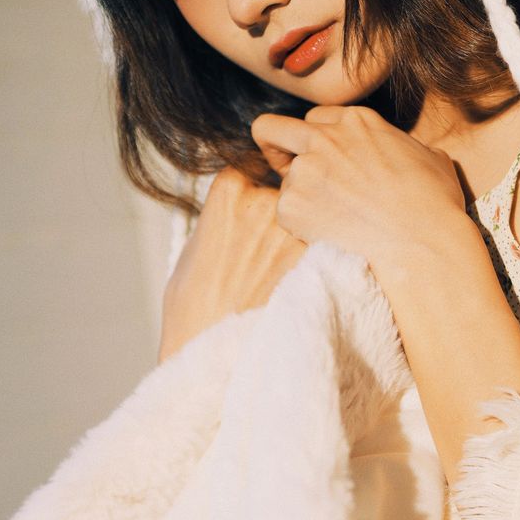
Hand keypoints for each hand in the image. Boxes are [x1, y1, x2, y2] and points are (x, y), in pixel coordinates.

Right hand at [158, 166, 306, 362]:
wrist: (213, 354)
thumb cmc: (195, 308)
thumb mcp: (195, 248)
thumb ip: (222, 217)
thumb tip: (238, 207)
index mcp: (229, 191)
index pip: (253, 164)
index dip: (258, 183)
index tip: (259, 202)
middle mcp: (265, 201)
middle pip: (288, 186)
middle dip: (286, 206)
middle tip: (274, 239)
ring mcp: (295, 229)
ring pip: (311, 215)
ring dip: (306, 232)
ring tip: (284, 267)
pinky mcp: (317, 259)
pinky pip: (324, 246)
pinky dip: (322, 257)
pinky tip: (305, 279)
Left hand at [250, 104, 468, 275]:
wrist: (422, 242)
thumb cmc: (435, 203)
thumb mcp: (428, 155)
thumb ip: (398, 146)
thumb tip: (400, 154)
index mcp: (356, 121)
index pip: (315, 119)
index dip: (319, 140)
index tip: (327, 161)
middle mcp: (324, 138)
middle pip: (272, 129)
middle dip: (274, 147)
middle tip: (287, 171)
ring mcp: (305, 170)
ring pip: (284, 179)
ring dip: (302, 197)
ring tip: (335, 220)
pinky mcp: (291, 204)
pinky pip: (285, 213)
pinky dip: (301, 225)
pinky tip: (330, 234)